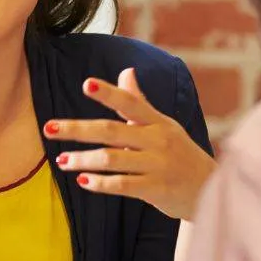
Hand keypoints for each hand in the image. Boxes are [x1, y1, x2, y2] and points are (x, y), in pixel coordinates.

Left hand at [45, 68, 214, 220]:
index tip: (85, 85)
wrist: (212, 189)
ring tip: (61, 161)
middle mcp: (158, 139)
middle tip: (48, 128)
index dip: (108, 93)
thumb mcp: (165, 125)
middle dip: (77, 129)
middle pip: (111, 130)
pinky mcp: (157, 189)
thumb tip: (126, 71)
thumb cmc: (180, 153)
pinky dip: (101, 183)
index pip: (130, 102)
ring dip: (83, 159)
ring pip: (112, 159)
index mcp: (158, 121)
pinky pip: (123, 185)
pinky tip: (82, 180)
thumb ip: (140, 102)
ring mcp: (158, 164)